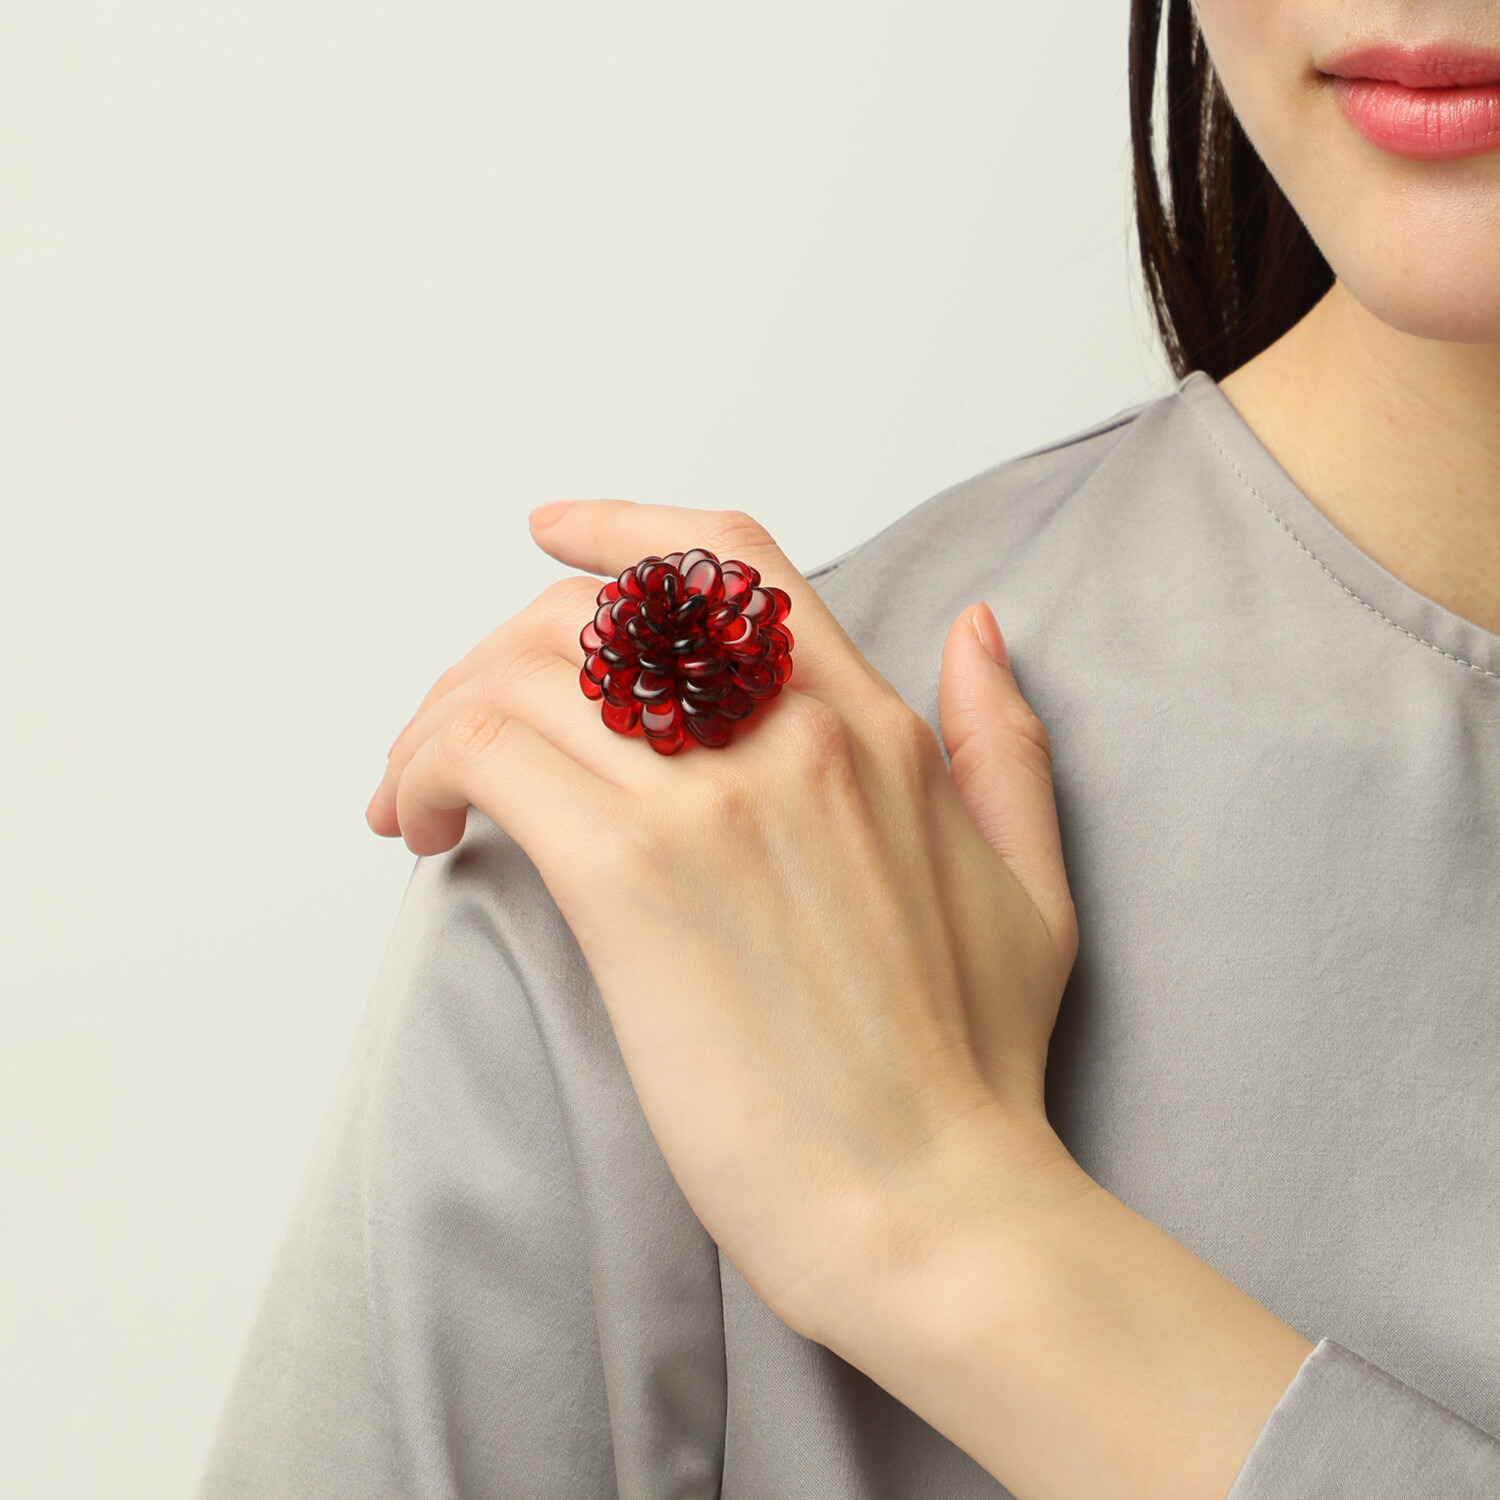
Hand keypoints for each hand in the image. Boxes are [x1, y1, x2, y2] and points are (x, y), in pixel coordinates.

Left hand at [367, 499, 1312, 1499]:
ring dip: (443, 714)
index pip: (727, 560)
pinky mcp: (633, 878)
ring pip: (521, 673)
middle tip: (464, 728)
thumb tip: (976, 627)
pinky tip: (423, 831)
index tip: (551, 533)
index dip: (624, 527)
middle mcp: (789, 734)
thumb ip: (1003, 743)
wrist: (936, 1204)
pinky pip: (486, 754)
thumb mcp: (1033, 883)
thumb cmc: (975, 1069)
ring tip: (422, 791)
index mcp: (873, 726)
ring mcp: (710, 800)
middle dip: (503, 650)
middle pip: (596, 611)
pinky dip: (426, 769)